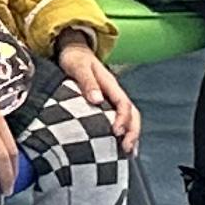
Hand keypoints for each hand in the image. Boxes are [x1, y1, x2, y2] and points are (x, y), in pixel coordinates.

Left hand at [54, 33, 141, 155]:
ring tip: (128, 154)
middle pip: (132, 114)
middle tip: (127, 149)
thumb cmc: (74, 59)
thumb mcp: (78, 66)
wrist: (72, 50)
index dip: (123, 119)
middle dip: (133, 132)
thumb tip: (97, 100)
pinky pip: (119, 120)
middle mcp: (115, 93)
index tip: (116, 132)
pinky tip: (119, 148)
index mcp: (111, 84)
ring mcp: (112, 99)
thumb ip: (87, 82)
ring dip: (131, 135)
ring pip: (129, 118)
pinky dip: (123, 134)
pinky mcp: (106, 105)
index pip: (124, 103)